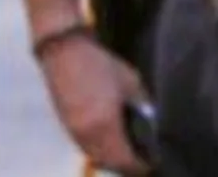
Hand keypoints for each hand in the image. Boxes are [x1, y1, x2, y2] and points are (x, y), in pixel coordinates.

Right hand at [37, 33, 148, 174]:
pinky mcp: (66, 126)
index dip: (140, 166)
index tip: (152, 163)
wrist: (65, 53)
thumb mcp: (131, 83)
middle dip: (127, 166)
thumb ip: (142, 106)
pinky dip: (100, 151)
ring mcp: (74, 132)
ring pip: (96, 157)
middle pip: (109, 163)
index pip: (124, 160)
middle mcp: (87, 135)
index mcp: (105, 125)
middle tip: (143, 162)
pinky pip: (86, 148)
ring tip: (130, 155)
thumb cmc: (102, 64)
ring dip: (112, 160)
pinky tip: (111, 144)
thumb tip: (153, 124)